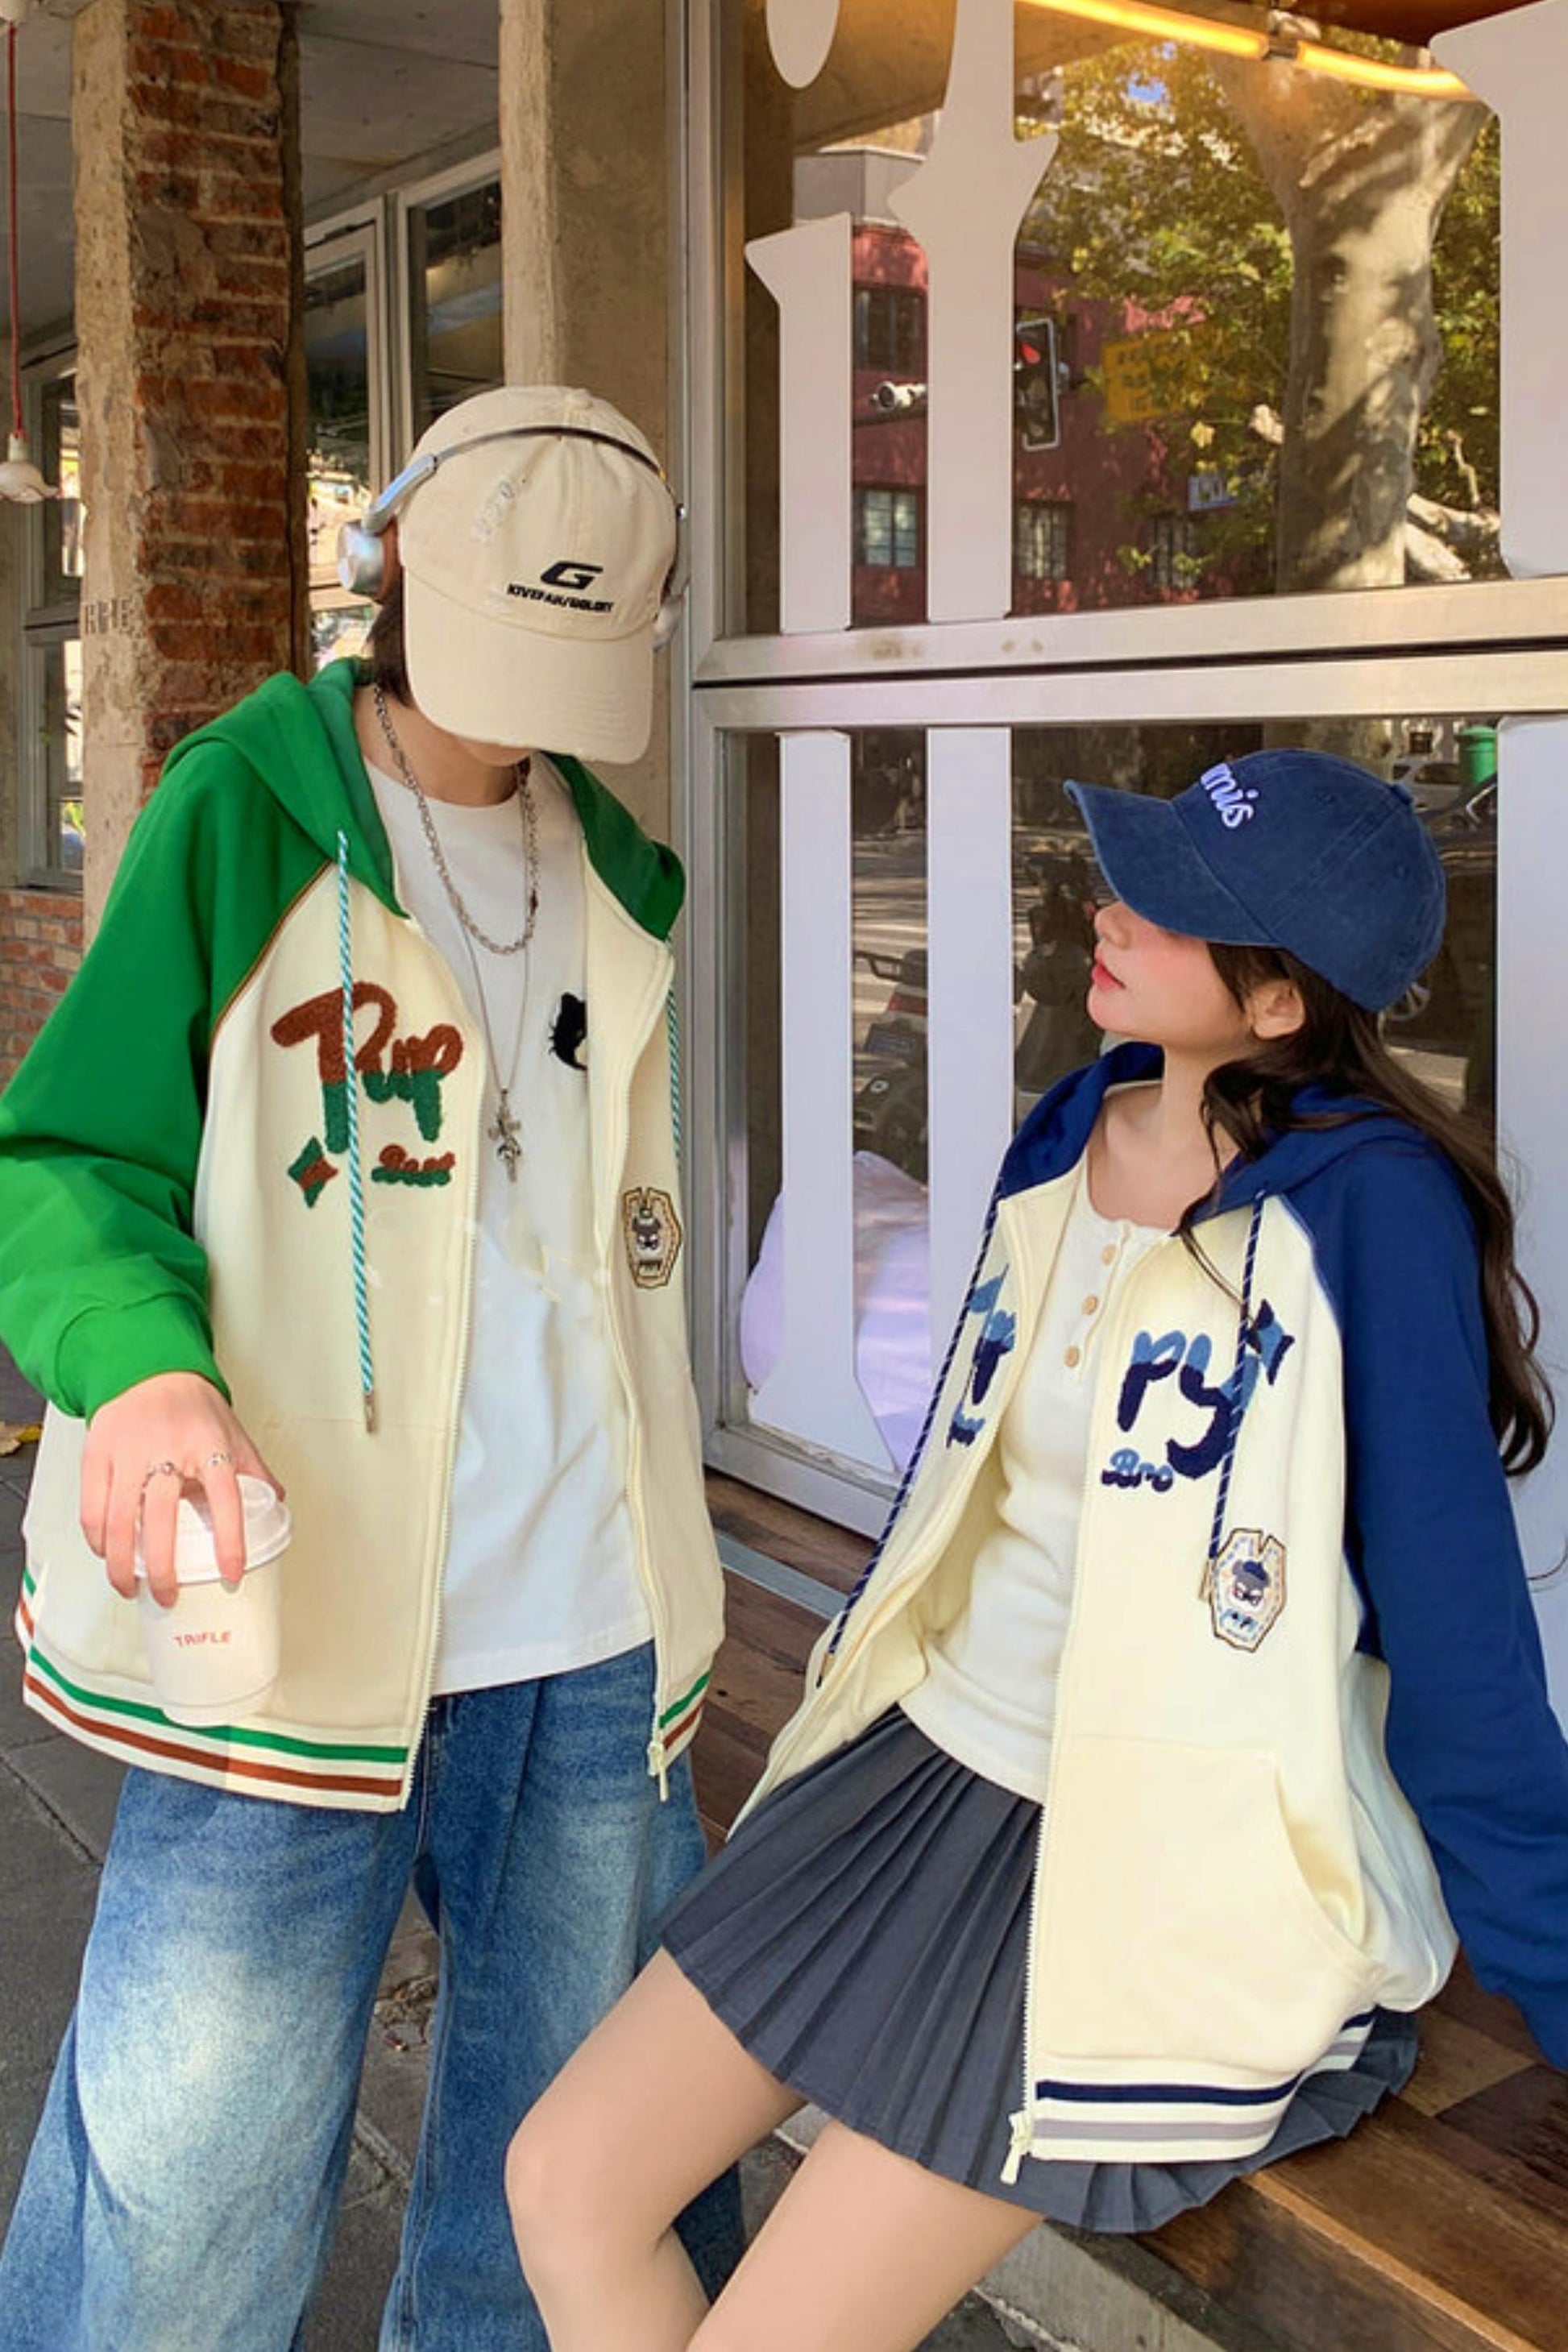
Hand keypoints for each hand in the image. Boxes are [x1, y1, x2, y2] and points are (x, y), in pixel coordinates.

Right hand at [81, 1373, 284, 1608]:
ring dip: (122, 1563)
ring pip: (118, 1519)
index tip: (231, 1575)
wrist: (149, 1368)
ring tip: (130, 1587)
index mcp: (210, 1446)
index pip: (226, 1499)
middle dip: (163, 1569)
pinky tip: (107, 1555)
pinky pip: (91, 1506)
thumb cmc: (194, 1406)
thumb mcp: (233, 1433)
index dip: (230, 1542)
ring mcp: (128, 1452)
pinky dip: (97, 1539)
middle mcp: (168, 1449)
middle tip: (168, 1596)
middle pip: (161, 1519)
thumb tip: (277, 1505)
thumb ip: (254, 1470)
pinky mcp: (97, 1454)